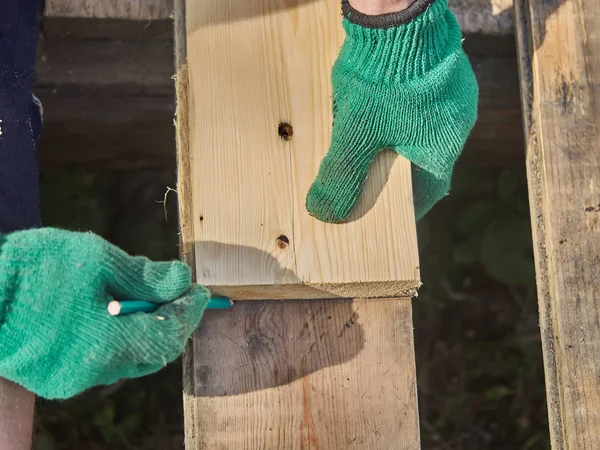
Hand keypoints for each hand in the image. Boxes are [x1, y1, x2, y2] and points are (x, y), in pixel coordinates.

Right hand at [0, 228, 209, 398]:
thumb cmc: (33, 268)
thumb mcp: (97, 259)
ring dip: (146, 330)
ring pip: (129, 358)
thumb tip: (182, 279)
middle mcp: (91, 373)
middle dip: (172, 323)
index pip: (168, 336)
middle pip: (152, 354)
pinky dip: (119, 338)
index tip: (201, 291)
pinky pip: (104, 361)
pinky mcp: (55, 379)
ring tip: (145, 297)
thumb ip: (145, 275)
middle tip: (179, 294)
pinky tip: (114, 312)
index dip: (190, 313)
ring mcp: (71, 380)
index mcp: (104, 345)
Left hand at [306, 0, 477, 222]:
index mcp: (444, 146)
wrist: (398, 13)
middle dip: (398, 171)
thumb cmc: (383, 79)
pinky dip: (402, 113)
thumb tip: (323, 212)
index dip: (405, 207)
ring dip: (400, 139)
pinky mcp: (446, 70)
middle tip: (371, 174)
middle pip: (426, 160)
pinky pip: (424, 103)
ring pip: (425, 129)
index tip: (388, 214)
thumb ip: (342, 175)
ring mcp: (456, 93)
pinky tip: (380, 105)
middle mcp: (459, 122)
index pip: (427, 191)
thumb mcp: (355, 134)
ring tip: (370, 139)